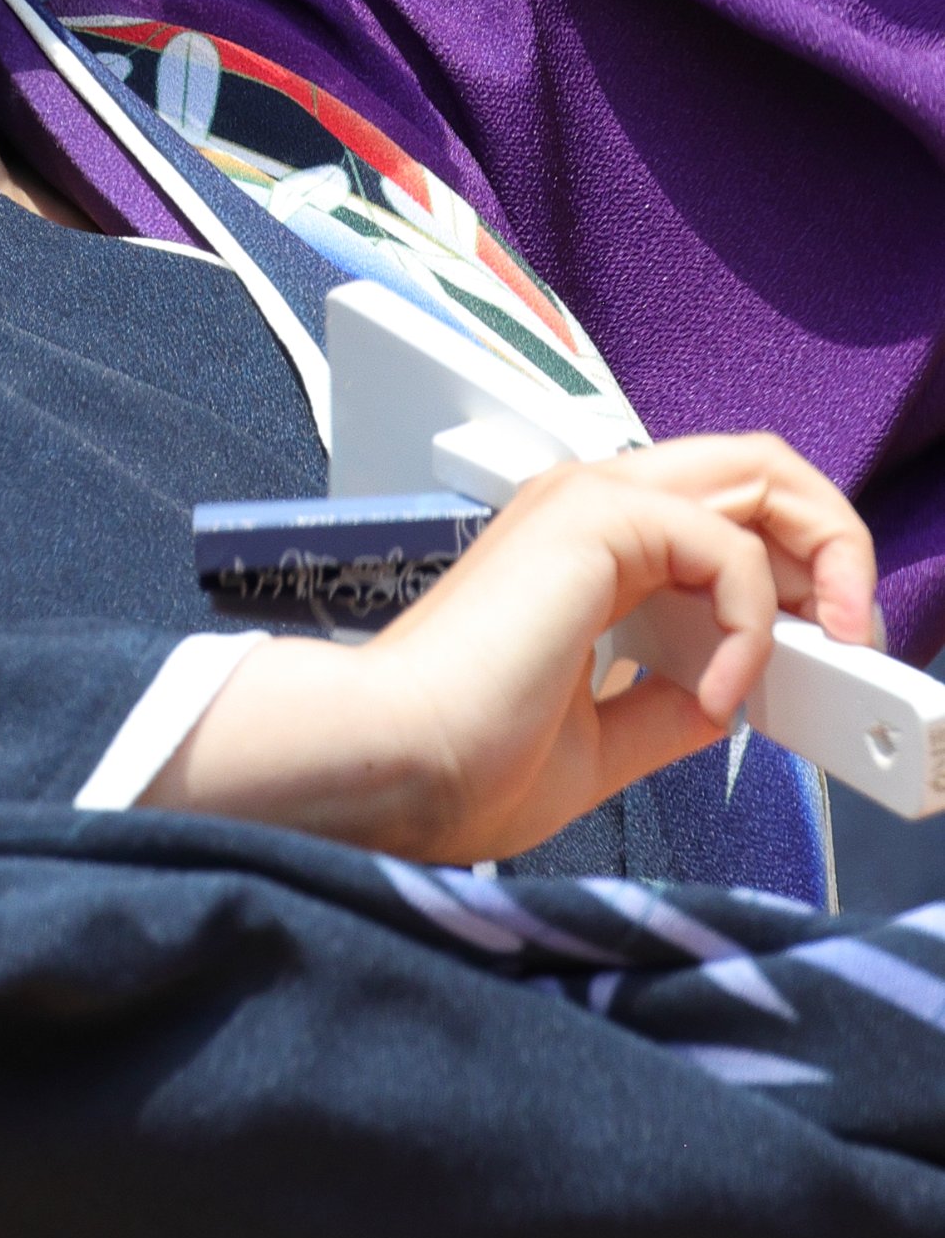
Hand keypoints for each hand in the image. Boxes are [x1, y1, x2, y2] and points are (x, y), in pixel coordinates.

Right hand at [148, 434, 880, 860]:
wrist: (388, 765)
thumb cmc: (455, 759)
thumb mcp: (604, 738)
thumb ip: (670, 701)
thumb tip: (735, 695)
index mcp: (582, 548)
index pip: (727, 516)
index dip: (795, 580)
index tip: (815, 667)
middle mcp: (588, 505)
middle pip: (764, 472)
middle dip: (834, 550)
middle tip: (847, 644)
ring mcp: (589, 499)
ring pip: (766, 477)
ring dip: (824, 567)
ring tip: (820, 657)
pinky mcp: (594, 519)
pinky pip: (730, 548)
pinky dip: (749, 625)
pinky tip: (714, 692)